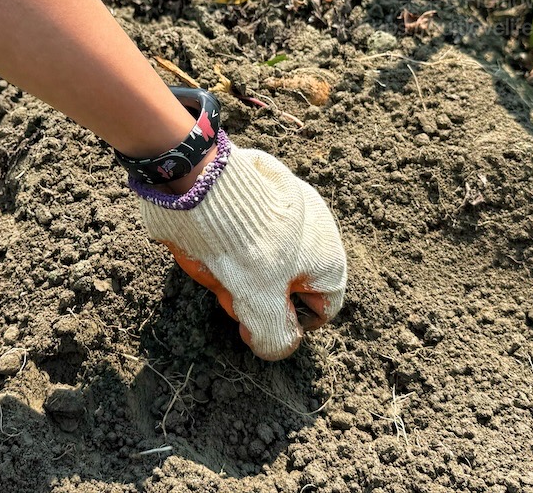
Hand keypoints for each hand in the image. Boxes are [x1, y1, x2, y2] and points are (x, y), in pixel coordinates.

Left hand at [134, 132, 346, 359]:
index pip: (321, 311)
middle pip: (289, 285)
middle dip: (257, 296)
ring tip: (217, 264)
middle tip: (230, 292)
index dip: (288, 325)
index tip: (257, 321)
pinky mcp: (258, 192)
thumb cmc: (242, 246)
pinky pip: (249, 229)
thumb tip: (278, 348)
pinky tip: (210, 241)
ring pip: (266, 258)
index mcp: (328, 258)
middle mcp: (317, 231)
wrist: (204, 183)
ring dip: (240, 271)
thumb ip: (275, 337)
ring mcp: (288, 207)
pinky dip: (230, 241)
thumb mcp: (260, 305)